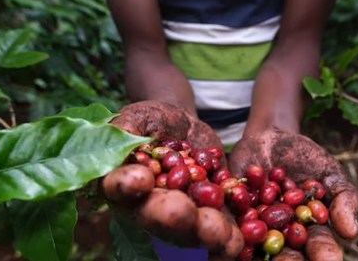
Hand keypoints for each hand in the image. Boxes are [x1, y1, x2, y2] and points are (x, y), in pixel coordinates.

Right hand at [106, 101, 242, 257]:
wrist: (184, 128)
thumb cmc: (152, 120)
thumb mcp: (139, 117)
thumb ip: (128, 127)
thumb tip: (119, 132)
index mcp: (122, 184)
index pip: (118, 187)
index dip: (126, 185)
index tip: (140, 178)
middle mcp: (148, 207)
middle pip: (156, 217)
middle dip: (170, 217)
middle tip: (183, 211)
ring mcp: (180, 215)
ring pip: (189, 229)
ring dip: (203, 232)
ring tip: (218, 231)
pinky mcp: (208, 214)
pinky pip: (219, 226)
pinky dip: (230, 235)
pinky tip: (240, 240)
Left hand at [229, 128, 357, 260]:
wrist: (270, 137)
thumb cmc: (307, 159)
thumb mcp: (330, 174)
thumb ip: (344, 199)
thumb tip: (351, 232)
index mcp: (310, 234)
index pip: (320, 247)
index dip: (324, 254)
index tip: (330, 259)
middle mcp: (282, 238)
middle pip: (287, 257)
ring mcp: (255, 230)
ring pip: (256, 249)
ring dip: (256, 254)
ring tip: (255, 256)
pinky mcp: (231, 217)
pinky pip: (230, 227)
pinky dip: (230, 232)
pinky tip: (230, 237)